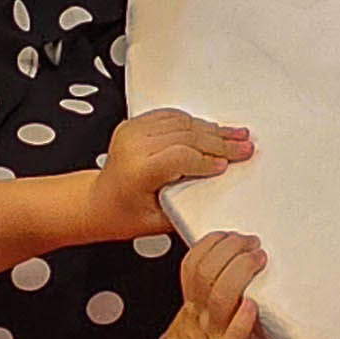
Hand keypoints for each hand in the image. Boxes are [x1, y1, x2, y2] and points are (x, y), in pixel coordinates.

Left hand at [92, 108, 254, 240]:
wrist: (96, 202)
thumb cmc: (121, 215)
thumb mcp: (156, 223)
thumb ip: (185, 207)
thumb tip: (216, 193)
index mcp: (137, 170)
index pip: (181, 156)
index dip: (207, 161)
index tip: (226, 166)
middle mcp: (133, 145)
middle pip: (186, 136)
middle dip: (221, 143)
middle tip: (243, 147)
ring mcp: (132, 132)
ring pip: (182, 123)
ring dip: (212, 129)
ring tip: (235, 135)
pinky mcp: (135, 124)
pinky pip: (171, 115)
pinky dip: (194, 121)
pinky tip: (211, 128)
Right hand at [141, 230, 266, 338]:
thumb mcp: (190, 325)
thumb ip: (204, 302)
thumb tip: (225, 276)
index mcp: (191, 308)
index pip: (193, 264)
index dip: (212, 243)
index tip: (232, 235)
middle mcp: (201, 318)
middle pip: (206, 272)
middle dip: (231, 249)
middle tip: (252, 242)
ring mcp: (213, 337)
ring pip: (221, 297)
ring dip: (241, 272)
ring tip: (259, 259)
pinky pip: (234, 338)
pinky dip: (243, 320)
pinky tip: (253, 307)